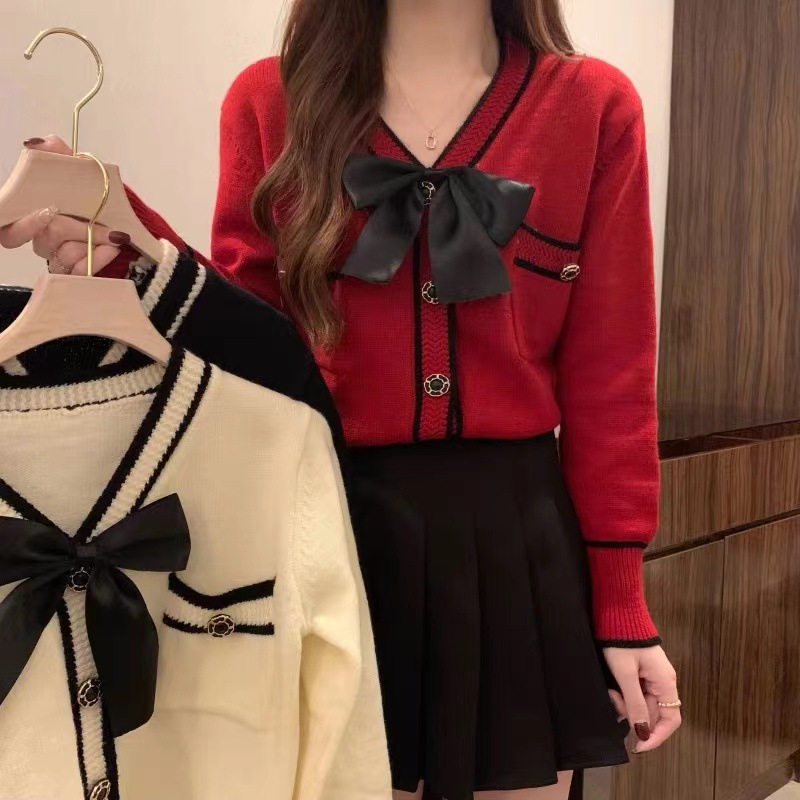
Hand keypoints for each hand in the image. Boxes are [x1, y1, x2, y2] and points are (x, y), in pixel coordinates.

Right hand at [0, 135, 129, 274]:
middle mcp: (42, 239)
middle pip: (45, 240)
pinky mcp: (78, 273)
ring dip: (94, 242)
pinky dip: (100, 258)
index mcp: (34, 214)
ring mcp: (59, 257)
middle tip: (102, 224)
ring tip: (115, 234)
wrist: (127, 220)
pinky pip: (82, 272)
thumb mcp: (79, 169)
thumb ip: (57, 154)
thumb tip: (38, 143)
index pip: (8, 231)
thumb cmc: (97, 193)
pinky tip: (113, 248)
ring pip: (65, 256)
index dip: (22, 226)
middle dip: (76, 229)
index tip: (46, 212)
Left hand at [604, 645, 681, 753]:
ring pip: (642, 703)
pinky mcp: (642, 671)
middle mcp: (663, 682)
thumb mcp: (625, 673)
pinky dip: (624, 695)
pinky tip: (613, 687)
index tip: (638, 746)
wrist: (617, 612)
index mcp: (665, 682)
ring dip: (625, 703)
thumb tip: (643, 732)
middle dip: (632, 714)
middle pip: (653, 713)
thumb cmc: (621, 640)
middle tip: (614, 701)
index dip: (656, 737)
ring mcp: (653, 676)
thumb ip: (634, 703)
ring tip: (611, 690)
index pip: (671, 720)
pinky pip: (636, 692)